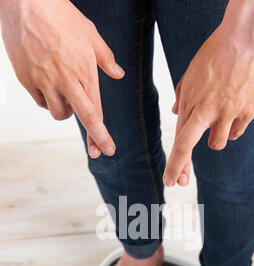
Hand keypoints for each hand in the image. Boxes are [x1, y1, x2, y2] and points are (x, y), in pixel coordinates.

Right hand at [0, 0, 124, 157]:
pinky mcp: (26, 78)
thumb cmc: (61, 15)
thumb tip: (118, 75)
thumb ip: (105, 59)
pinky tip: (48, 86)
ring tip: (66, 98)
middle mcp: (66, 80)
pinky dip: (46, 99)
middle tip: (97, 153)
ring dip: (65, 112)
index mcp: (84, 71)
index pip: (96, 111)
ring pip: (58, 113)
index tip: (108, 149)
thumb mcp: (90, 34)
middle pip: (83, 117)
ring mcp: (44, 81)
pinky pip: (40, 100)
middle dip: (94, 138)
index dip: (102, 134)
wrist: (27, 1)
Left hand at [163, 2, 253, 186]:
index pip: (179, 138)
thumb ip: (183, 95)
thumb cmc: (218, 51)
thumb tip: (177, 113)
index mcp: (190, 100)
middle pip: (187, 145)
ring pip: (218, 143)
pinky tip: (236, 110)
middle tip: (176, 183)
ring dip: (216, 138)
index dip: (175, 162)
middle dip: (180, 167)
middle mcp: (207, 109)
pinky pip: (237, 132)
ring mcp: (228, 111)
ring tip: (222, 116)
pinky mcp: (248, 111)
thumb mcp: (192, 71)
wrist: (249, 36)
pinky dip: (234, 127)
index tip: (170, 179)